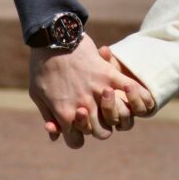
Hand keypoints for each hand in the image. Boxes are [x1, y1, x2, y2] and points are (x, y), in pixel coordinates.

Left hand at [28, 34, 149, 147]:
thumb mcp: (37, 94)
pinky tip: (141, 97)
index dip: (77, 138)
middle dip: (98, 129)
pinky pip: (129, 89)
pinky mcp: (108, 74)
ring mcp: (98, 91)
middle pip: (101, 133)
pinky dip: (138, 95)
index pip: (76, 141)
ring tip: (113, 106)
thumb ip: (48, 115)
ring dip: (119, 114)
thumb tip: (55, 134)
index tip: (76, 128)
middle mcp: (84, 106)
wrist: (52, 38)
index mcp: (65, 113)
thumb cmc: (41, 66)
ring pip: (119, 117)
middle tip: (95, 117)